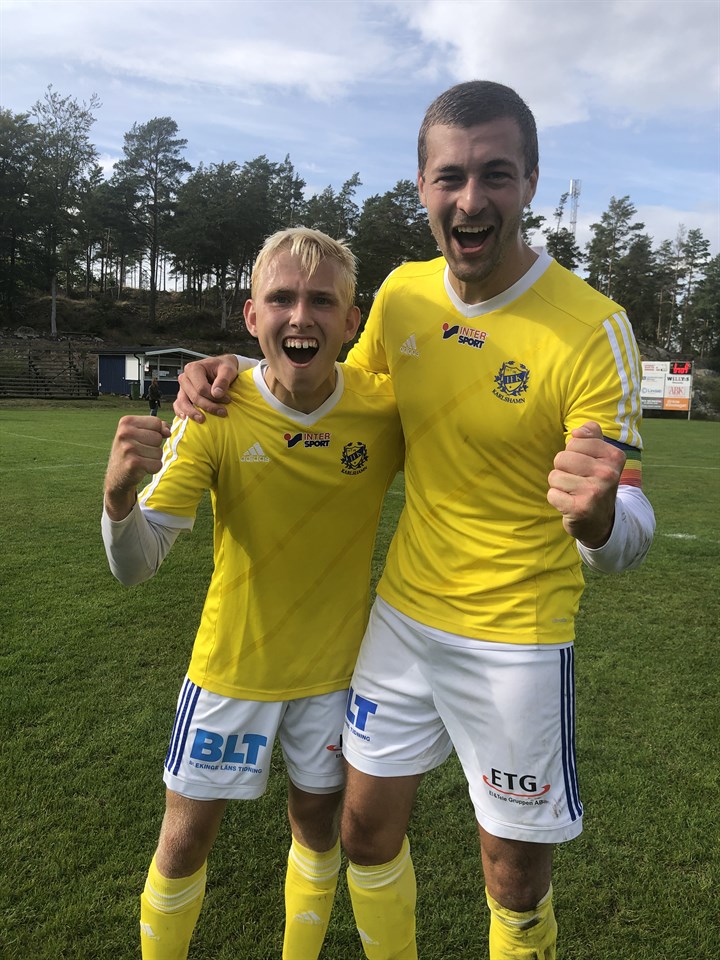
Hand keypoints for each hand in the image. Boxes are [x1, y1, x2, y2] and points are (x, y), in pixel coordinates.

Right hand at [104, 415, 171, 520]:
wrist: (116, 475)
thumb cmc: (131, 451)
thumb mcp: (139, 433)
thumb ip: (157, 427)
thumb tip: (168, 432)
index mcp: (126, 422)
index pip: (156, 422)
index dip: (157, 432)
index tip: (145, 439)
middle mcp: (125, 433)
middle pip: (158, 438)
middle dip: (154, 446)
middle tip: (140, 452)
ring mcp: (128, 449)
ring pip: (159, 452)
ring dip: (153, 458)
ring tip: (140, 459)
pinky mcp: (133, 464)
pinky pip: (157, 464)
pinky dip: (153, 468)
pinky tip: (141, 468)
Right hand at [173, 355, 239, 421]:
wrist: (221, 368)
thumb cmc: (223, 367)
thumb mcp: (227, 369)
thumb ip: (223, 380)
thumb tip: (217, 394)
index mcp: (193, 369)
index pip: (201, 388)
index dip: (213, 397)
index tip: (227, 400)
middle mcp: (185, 378)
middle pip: (194, 397)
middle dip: (208, 406)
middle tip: (223, 412)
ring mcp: (183, 387)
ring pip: (183, 402)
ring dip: (193, 413)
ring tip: (202, 420)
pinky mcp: (183, 395)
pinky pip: (178, 404)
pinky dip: (180, 412)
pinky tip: (186, 419)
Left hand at [547, 421, 625, 547]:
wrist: (602, 522)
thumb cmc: (596, 483)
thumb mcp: (601, 458)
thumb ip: (592, 437)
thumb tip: (577, 431)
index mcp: (614, 457)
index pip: (575, 441)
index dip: (573, 453)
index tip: (585, 467)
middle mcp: (607, 474)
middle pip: (561, 458)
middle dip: (563, 469)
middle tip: (577, 482)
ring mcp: (595, 492)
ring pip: (554, 476)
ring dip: (559, 486)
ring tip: (573, 493)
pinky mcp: (580, 509)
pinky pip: (552, 494)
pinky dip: (557, 500)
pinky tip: (570, 504)